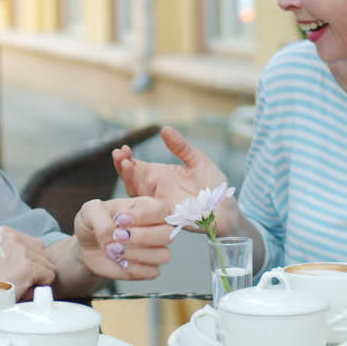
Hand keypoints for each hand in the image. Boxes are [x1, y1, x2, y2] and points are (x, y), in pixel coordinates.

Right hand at [0, 228, 54, 298]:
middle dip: (36, 269)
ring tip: (19, 286)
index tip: (16, 272)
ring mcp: (22, 252)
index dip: (30, 261)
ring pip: (47, 266)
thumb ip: (10, 254)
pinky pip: (48, 276)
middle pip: (43, 254)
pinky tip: (23, 290)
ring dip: (37, 279)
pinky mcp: (28, 267)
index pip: (34, 244)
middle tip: (19, 282)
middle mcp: (14, 238)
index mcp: (4, 233)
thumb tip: (30, 261)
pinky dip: (39, 286)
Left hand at [73, 196, 173, 279]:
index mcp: (147, 207)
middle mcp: (156, 228)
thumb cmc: (95, 223)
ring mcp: (155, 249)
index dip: (143, 216)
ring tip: (114, 249)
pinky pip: (152, 272)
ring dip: (136, 253)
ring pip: (163, 255)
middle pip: (168, 233)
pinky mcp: (148, 268)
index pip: (161, 209)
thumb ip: (99, 215)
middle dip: (142, 236)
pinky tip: (119, 261)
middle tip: (117, 236)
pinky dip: (134, 268)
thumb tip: (112, 232)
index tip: (120, 220)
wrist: (87, 245)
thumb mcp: (90, 210)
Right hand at [112, 127, 227, 209]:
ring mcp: (158, 203)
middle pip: (131, 178)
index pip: (136, 166)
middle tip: (120, 155)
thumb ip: (181, 147)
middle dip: (122, 166)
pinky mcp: (165, 216)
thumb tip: (165, 129)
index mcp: (160, 175)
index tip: (124, 148)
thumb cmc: (212, 185)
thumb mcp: (197, 160)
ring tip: (125, 165)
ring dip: (128, 179)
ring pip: (135, 194)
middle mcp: (155, 190)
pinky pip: (147, 212)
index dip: (126, 158)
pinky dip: (138, 202)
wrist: (226, 208)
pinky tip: (134, 188)